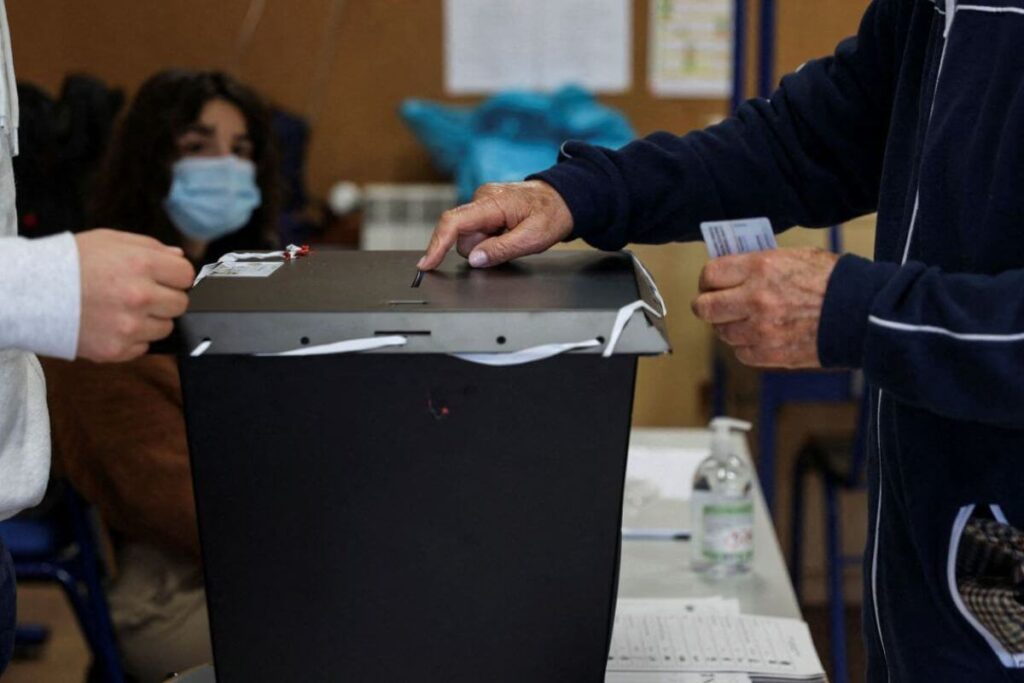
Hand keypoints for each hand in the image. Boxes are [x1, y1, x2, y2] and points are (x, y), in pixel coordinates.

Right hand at [75, 229, 194, 361]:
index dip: (175, 275)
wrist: (32, 292)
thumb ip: (151, 247)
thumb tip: (178, 258)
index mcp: (141, 265)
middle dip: (165, 298)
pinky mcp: (117, 349)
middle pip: (181, 304)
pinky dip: (132, 338)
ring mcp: (130, 326)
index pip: (186, 275)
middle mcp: (140, 297)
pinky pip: (143, 347)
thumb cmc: (69, 263)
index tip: (164, 277)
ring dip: (150, 320)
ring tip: (122, 309)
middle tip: (141, 294)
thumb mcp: (110, 241)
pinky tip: (112, 324)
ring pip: (165, 328)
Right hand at [417, 180, 573, 269]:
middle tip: (510, 243)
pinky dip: (489, 238)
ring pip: (469, 237)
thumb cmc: (552, 214)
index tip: (426, 264)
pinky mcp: (484, 208)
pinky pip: (476, 232)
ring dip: (486, 244)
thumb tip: (475, 259)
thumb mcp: (533, 238)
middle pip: (461, 236)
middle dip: (480, 248)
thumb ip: (501, 249)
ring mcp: (482, 202)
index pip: (454, 222)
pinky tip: (507, 233)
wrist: (563, 198)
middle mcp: (481, 198)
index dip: (437, 245)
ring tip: (511, 236)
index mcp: (492, 202)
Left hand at [691, 247, 838, 368]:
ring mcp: (761, 330)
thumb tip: (734, 270)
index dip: (708, 280)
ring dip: (728, 326)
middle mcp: (755, 299)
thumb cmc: (835, 281)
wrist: (864, 313)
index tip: (712, 283)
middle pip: (705, 308)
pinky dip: (746, 345)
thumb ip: (760, 263)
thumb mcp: (796, 256)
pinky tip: (760, 335)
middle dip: (706, 305)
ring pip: (722, 332)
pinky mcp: (771, 354)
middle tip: (714, 304)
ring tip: (744, 319)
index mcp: (760, 268)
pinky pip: (741, 353)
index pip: (710, 275)